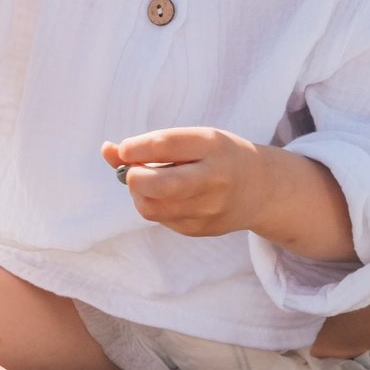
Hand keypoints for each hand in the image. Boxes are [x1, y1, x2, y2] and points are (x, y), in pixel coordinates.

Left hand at [102, 127, 266, 238]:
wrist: (261, 189)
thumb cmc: (217, 157)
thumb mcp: (193, 140)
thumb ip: (150, 145)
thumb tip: (107, 150)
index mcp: (212, 145)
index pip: (164, 145)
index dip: (134, 148)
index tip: (124, 149)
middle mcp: (214, 178)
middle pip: (160, 185)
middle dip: (134, 178)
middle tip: (132, 172)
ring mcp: (209, 208)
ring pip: (153, 208)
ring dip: (138, 195)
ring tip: (146, 184)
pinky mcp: (201, 229)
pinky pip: (162, 220)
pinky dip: (154, 206)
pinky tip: (166, 197)